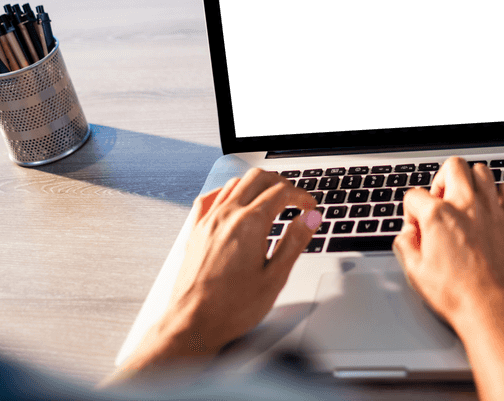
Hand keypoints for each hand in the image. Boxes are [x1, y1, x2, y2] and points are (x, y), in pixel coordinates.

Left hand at [118, 168, 320, 375]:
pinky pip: (210, 198)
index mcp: (249, 224)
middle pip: (258, 178)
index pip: (281, 192)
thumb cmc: (231, 308)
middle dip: (282, 182)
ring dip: (257, 185)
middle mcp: (226, 216)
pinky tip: (234, 200)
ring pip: (235, 183)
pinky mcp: (196, 231)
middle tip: (295, 198)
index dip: (301, 196)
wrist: (193, 324)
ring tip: (271, 199)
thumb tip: (310, 218)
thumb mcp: (275, 278)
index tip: (310, 207)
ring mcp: (208, 221)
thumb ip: (295, 242)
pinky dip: (228, 192)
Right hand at [392, 156, 503, 332]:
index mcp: (439, 216)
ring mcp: (494, 209)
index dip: (412, 211)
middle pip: (453, 166)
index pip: (415, 195)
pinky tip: (493, 210)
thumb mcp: (417, 274)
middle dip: (442, 180)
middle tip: (442, 200)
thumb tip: (407, 234)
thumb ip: (406, 246)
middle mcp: (466, 205)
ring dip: (471, 183)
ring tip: (468, 202)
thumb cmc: (460, 296)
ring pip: (482, 171)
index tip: (418, 226)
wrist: (497, 310)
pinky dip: (499, 194)